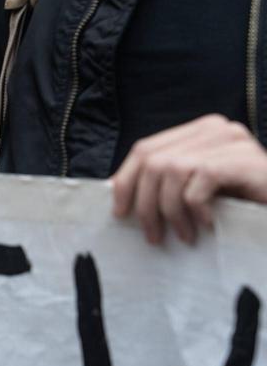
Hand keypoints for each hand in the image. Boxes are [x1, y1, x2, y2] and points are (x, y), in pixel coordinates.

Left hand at [111, 114, 266, 244]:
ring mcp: (232, 141)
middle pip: (153, 160)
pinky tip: (207, 226)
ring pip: (171, 170)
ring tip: (182, 236)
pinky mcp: (245, 160)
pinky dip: (196, 208)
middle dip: (144, 202)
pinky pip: (200, 181)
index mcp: (199, 132)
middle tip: (152, 235)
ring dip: (169, 210)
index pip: (145, 149)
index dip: (126, 180)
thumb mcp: (201, 190)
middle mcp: (215, 129)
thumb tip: (119, 194)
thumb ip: (170, 183)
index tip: (120, 212)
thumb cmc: (247, 205)